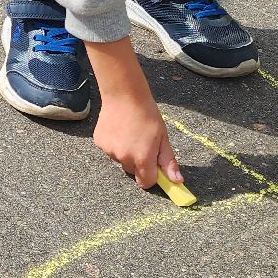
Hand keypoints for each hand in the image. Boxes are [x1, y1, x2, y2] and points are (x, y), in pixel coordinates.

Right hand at [82, 37, 181, 188]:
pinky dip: (115, 145)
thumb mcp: (163, 137)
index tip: (154, 167)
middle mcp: (124, 157)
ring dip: (126, 153)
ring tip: (130, 133)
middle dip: (139, 163)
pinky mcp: (100, 143)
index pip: (146, 182)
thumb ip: (168, 162)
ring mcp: (110, 151)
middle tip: (142, 143)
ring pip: (121, 160)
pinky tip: (119, 130)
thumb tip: (177, 181)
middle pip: (133, 172)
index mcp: (143, 158)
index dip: (152, 177)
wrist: (124, 95)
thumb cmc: (147, 114)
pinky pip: (110, 151)